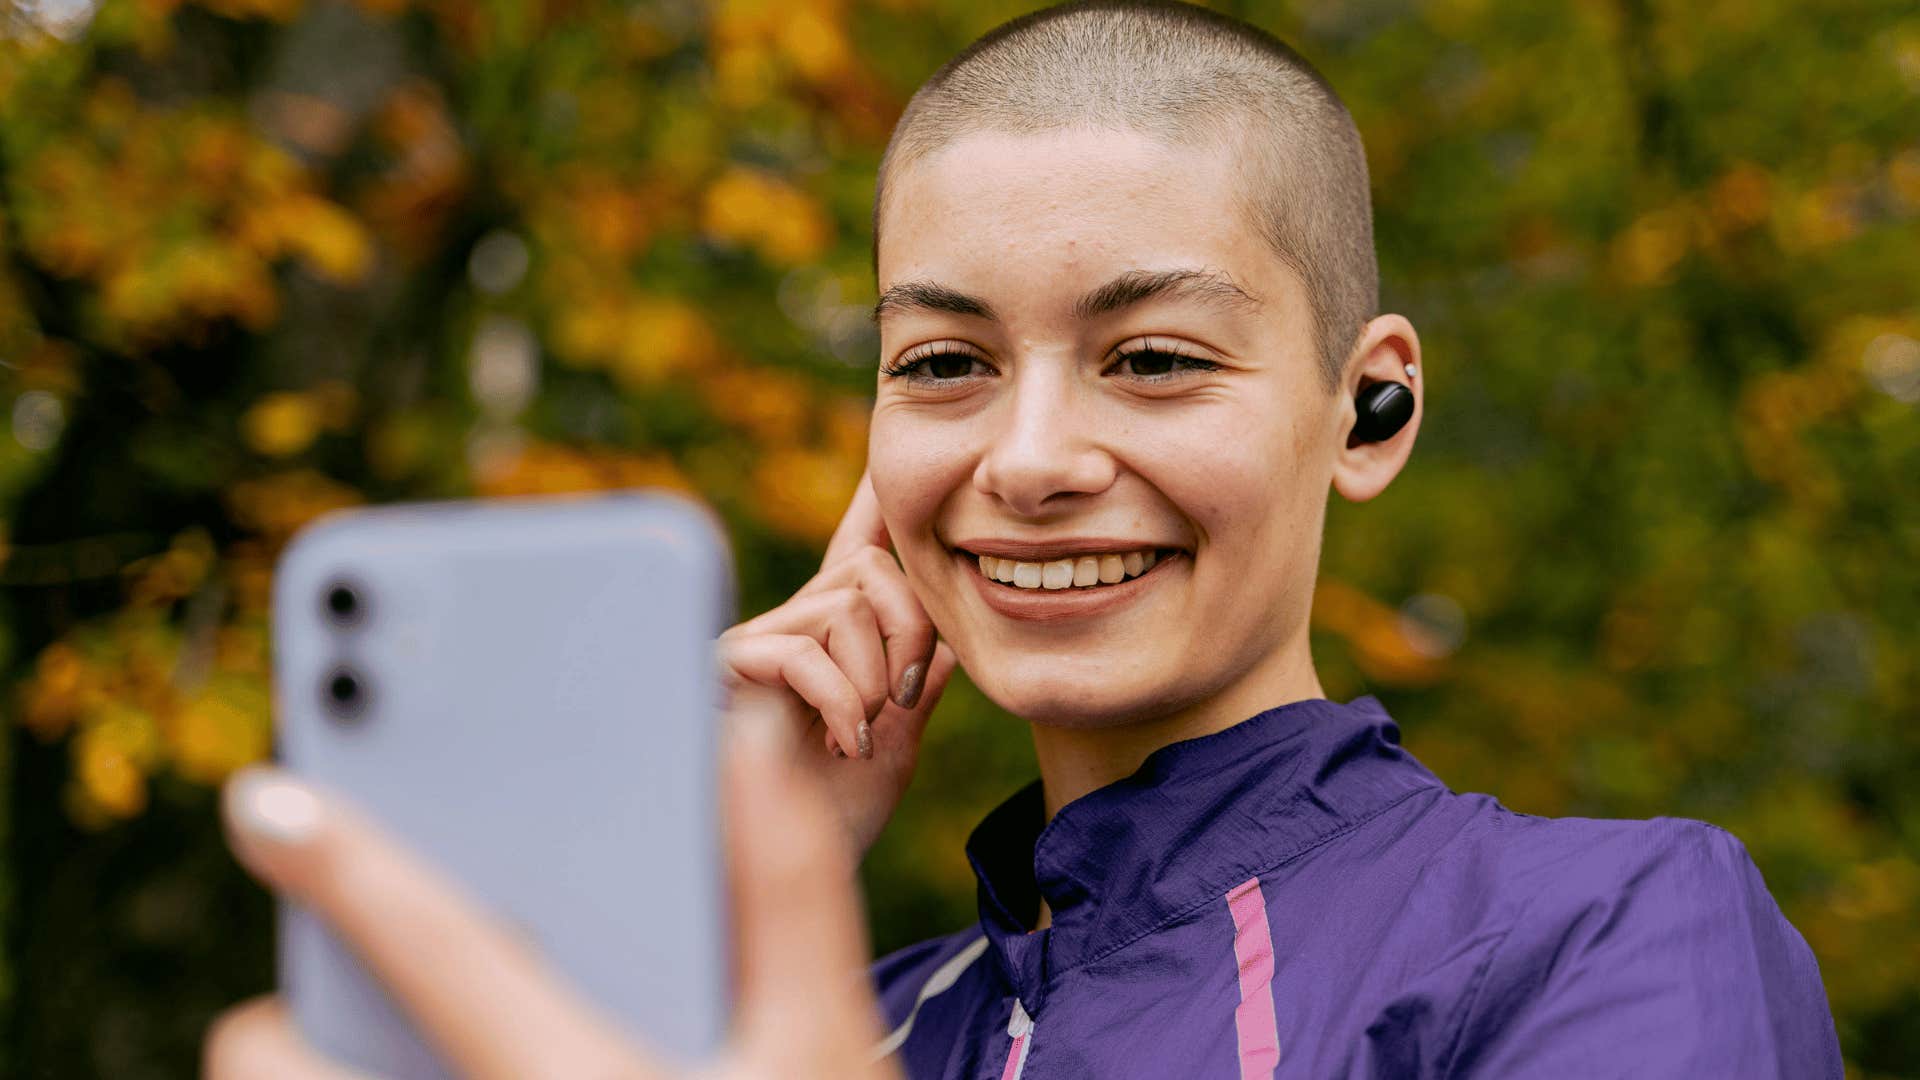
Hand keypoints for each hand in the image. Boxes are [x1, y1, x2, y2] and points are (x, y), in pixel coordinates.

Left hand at [203, 718, 898, 1079]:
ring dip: (335, 1067)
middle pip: (292, 1069)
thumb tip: (744, 734)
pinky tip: (467, 1075)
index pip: (450, 953)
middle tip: (359, 988)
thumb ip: (786, 882)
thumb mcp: (824, 1036)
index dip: (352, 865)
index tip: (262, 799)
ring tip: (419, 1048)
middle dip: (294, 1013)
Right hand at [718, 470, 956, 855]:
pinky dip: (841, 704)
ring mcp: (756, 643)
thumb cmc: (829, 816)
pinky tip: (840, 746)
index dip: (873, 503)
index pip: (857, 551)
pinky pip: (806, 653)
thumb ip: (916, 686)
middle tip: (904, 699)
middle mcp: (790, 625)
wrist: (784, 878)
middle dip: (911, 630)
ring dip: (872, 683)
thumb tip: (948, 640)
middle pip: (872, 571)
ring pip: (847, 610)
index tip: (888, 458)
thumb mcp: (893, 742)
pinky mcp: (729, 669)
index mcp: (831, 637)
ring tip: (855, 738)